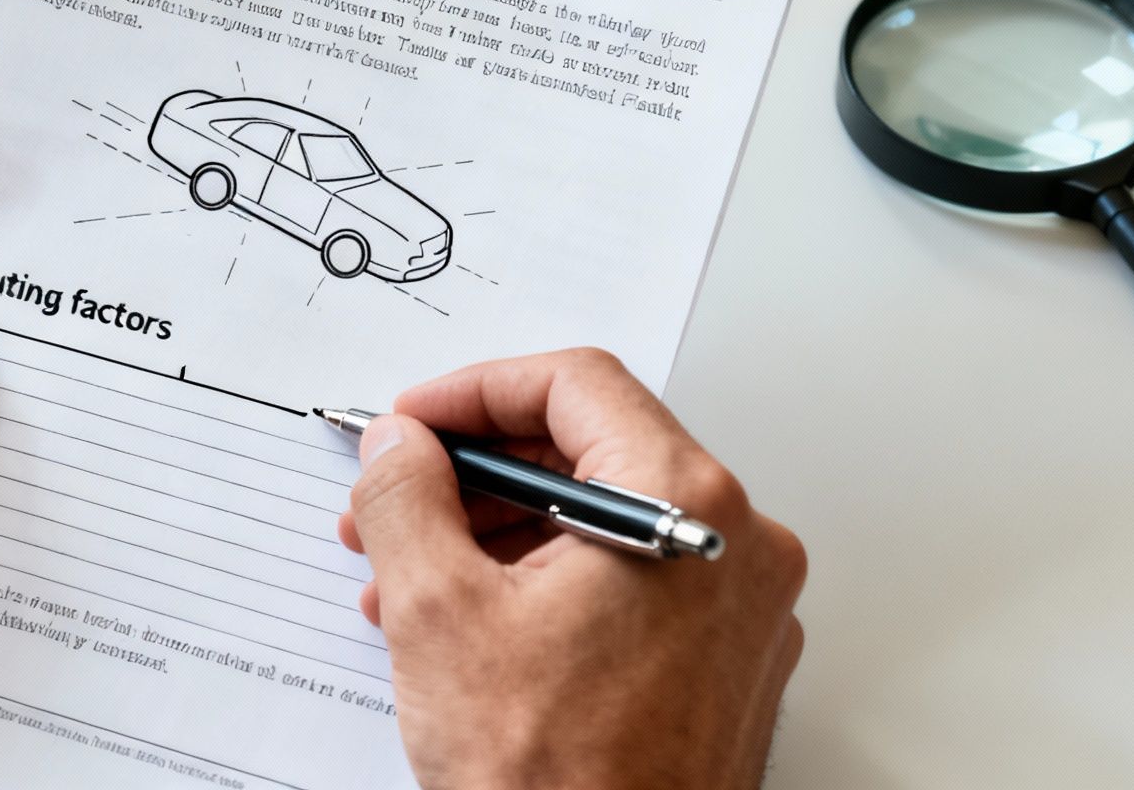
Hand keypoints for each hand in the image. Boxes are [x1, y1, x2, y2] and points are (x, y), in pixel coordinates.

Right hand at [339, 349, 806, 789]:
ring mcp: (738, 610)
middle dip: (474, 475)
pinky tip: (469, 622)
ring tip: (407, 578)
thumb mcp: (439, 614)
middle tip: (395, 498)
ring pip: (606, 524)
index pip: (576, 384)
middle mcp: (735, 546)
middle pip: (591, 452)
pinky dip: (547, 585)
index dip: (474, 392)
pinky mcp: (724, 664)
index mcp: (685, 506)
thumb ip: (409, 499)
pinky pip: (630, 586)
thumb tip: (399, 446)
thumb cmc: (554, 784)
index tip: (413, 423)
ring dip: (497, 534)